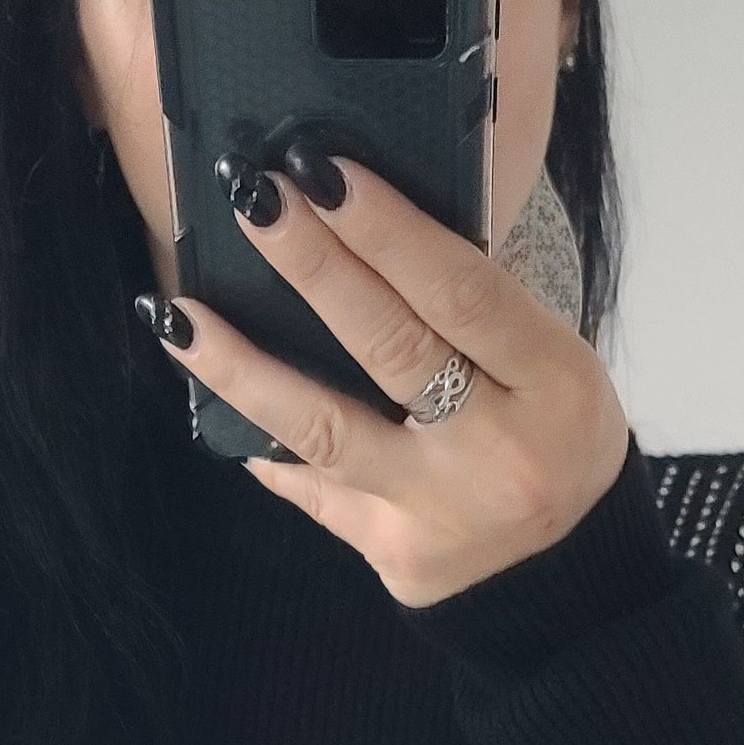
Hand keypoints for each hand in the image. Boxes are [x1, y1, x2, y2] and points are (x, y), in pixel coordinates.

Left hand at [147, 150, 630, 610]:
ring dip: (242, 368)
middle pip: (389, 348)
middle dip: (314, 266)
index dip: (388, 230)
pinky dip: (267, 441)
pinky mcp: (391, 555)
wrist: (565, 573)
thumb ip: (475, 309)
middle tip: (254, 198)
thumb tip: (358, 228)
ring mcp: (437, 514)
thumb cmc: (552, 435)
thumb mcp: (551, 362)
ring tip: (179, 318)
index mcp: (555, 387)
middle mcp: (497, 454)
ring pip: (324, 431)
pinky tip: (217, 401)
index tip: (322, 171)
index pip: (462, 294)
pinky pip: (314, 488)